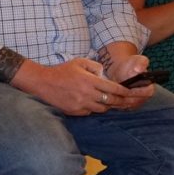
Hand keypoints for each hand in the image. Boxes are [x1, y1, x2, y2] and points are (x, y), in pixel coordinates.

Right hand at [19, 56, 145, 115]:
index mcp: (90, 81)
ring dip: (107, 106)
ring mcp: (81, 104)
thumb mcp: (79, 62)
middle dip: (121, 101)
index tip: (131, 92)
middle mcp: (87, 94)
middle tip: (126, 101)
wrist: (42, 82)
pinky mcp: (74, 111)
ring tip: (109, 102)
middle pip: (111, 101)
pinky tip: (92, 104)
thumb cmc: (61, 71)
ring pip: (102, 109)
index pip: (114, 88)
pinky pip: (90, 112)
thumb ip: (95, 66)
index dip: (125, 91)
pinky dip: (93, 108)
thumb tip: (104, 75)